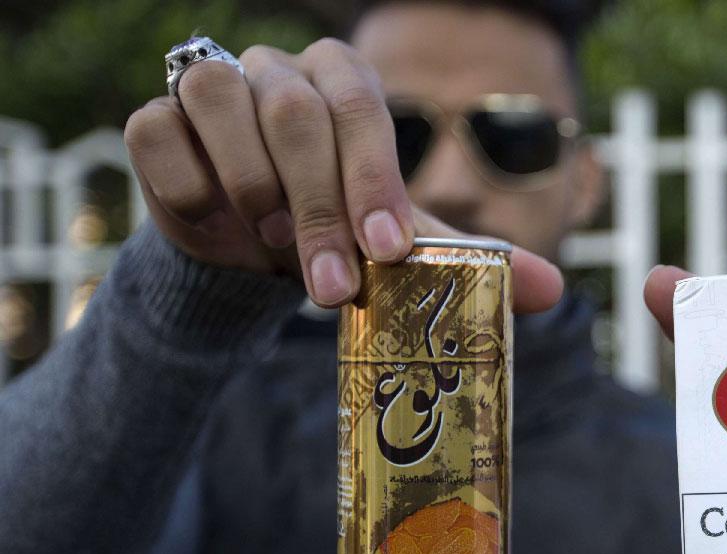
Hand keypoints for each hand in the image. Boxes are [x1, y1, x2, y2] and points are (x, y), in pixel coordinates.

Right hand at [124, 38, 561, 310]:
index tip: (386, 250)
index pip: (361, 107)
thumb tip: (552, 290)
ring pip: (218, 101)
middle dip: (318, 207)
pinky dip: (188, 187)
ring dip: (252, 188)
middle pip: (295, 112)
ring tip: (274, 246)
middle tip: (333, 285)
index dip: (373, 177)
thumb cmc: (332, 233)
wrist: (249, 254)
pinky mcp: (156, 121)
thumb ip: (466, 259)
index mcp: (343, 83)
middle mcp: (278, 72)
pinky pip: (158, 135)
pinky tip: (215, 225)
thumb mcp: (397, 245)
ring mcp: (212, 87)